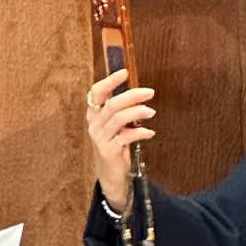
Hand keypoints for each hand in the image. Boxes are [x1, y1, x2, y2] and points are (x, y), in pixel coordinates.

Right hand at [85, 69, 155, 213]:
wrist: (110, 174)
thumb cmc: (115, 143)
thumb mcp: (116, 124)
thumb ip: (121, 109)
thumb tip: (139, 92)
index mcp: (94, 114)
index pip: (96, 92)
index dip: (110, 81)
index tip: (124, 72)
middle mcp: (94, 124)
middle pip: (112, 104)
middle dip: (132, 95)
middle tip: (150, 92)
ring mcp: (100, 138)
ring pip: (118, 119)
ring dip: (137, 112)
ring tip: (151, 112)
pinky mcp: (109, 151)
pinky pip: (126, 137)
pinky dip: (140, 132)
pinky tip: (150, 132)